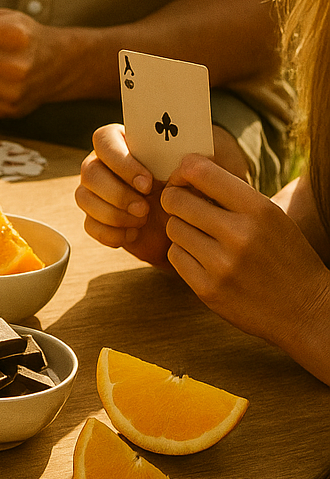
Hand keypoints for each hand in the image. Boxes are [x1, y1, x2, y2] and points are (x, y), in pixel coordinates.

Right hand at [76, 123, 172, 268]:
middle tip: (144, 209)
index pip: (104, 140)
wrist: (178, 226)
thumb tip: (181, 167)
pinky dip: (112, 234)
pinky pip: (90, 225)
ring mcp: (92, 190)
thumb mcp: (186, 176)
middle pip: (89, 171)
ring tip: (141, 221)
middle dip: (117, 194)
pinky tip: (133, 233)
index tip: (147, 184)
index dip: (122, 163)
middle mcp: (100, 163)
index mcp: (121, 142)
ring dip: (114, 214)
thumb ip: (182, 166)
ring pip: (84, 198)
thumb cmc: (182, 192)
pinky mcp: (93, 217)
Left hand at [162, 156, 329, 367]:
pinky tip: (204, 258)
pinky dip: (184, 254)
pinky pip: (175, 256)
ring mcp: (222, 265)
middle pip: (175, 200)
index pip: (199, 172)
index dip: (183, 171)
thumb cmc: (284, 254)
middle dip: (176, 200)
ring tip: (202, 236)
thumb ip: (231, 192)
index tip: (185, 179)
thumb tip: (185, 169)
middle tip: (185, 207)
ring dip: (182, 229)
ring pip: (173, 228)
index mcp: (257, 209)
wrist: (305, 309)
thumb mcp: (269, 215)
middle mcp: (239, 235)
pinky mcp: (208, 290)